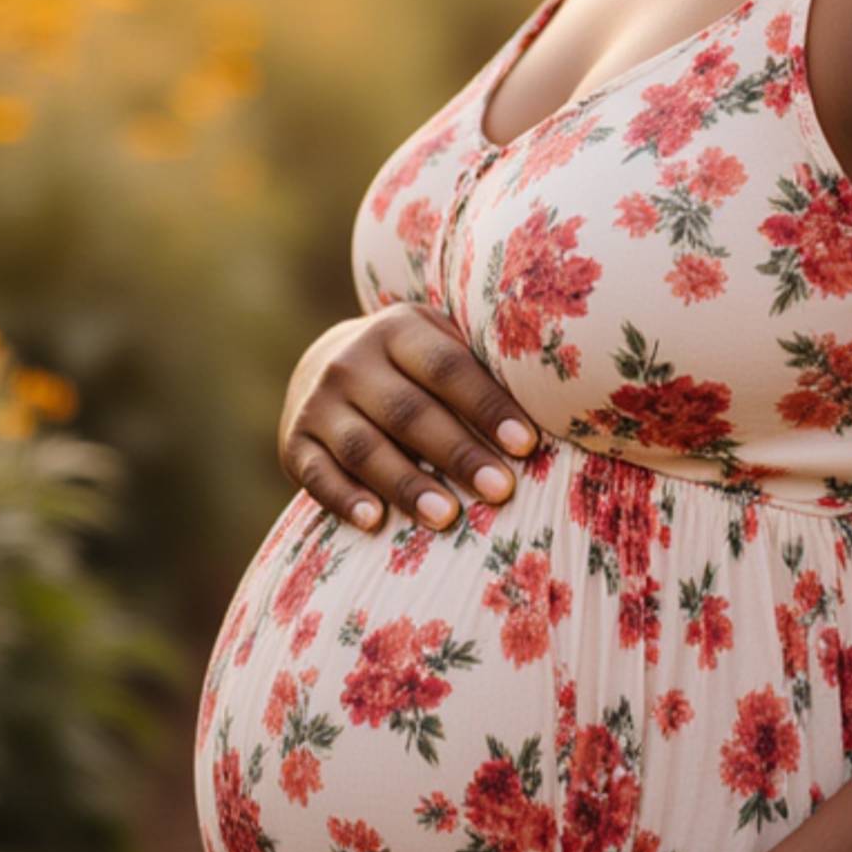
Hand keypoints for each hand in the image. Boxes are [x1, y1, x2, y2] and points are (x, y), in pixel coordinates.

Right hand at [278, 306, 539, 536]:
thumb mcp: (441, 347)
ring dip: (406, 483)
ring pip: (363, 447)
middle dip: (457, 452)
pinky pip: (318, 475)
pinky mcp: (295, 443)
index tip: (527, 445)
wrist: (327, 366)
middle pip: (409, 412)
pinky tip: (374, 521)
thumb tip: (557, 405)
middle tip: (500, 490)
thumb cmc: (414, 368)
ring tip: (446, 517)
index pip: (448, 368)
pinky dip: (344, 499)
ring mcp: (317, 402)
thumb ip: (483, 369)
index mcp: (398, 330)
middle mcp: (351, 361)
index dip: (488, 407)